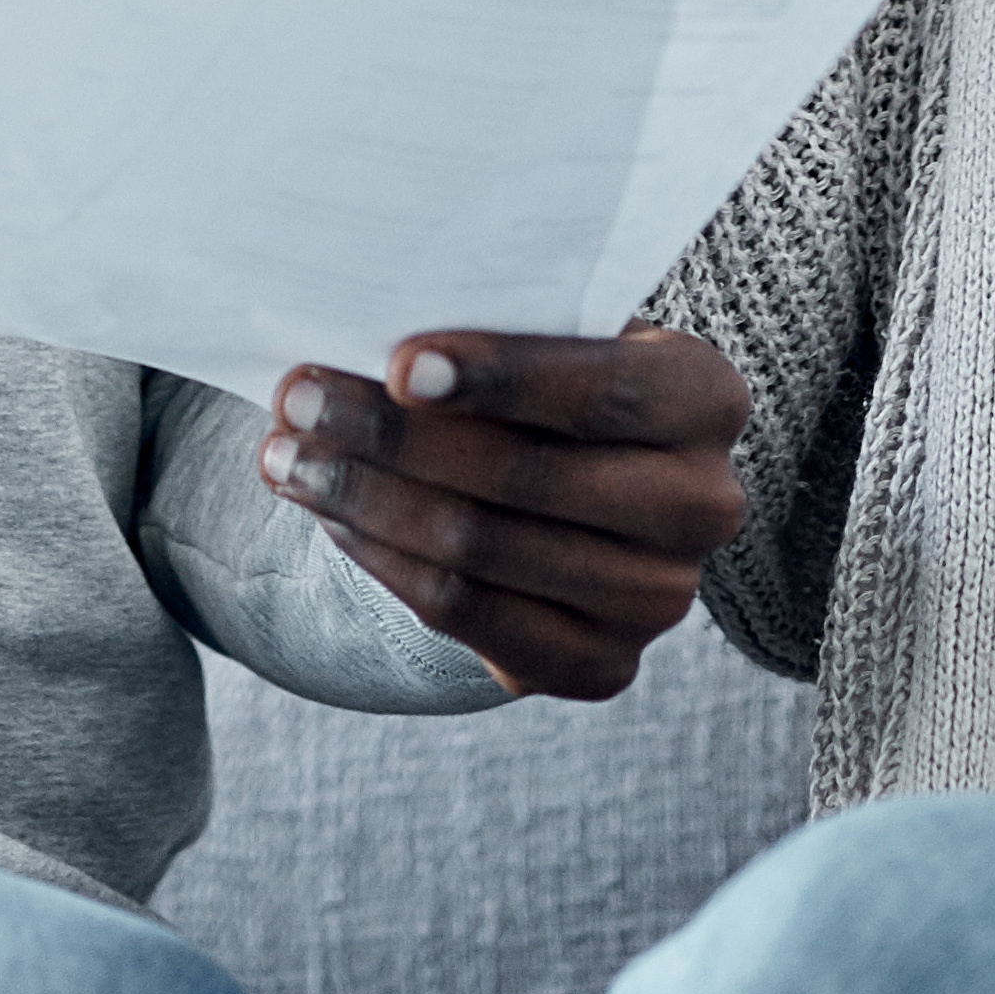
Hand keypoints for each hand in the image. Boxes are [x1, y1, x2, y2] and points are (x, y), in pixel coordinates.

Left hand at [261, 327, 749, 698]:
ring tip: (286, 457)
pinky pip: (467, 614)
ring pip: (480, 549)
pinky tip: (330, 516)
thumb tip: (360, 326)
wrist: (569, 487)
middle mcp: (703, 505)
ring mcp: (659, 599)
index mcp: (707, 398)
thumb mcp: (543, 336)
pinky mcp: (604, 666)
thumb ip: (490, 326)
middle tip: (296, 398)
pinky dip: (384, 560)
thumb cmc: (544, 385)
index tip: (397, 362)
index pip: (601, 389)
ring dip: (363, 499)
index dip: (498, 377)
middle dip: (392, 436)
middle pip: (525, 475)